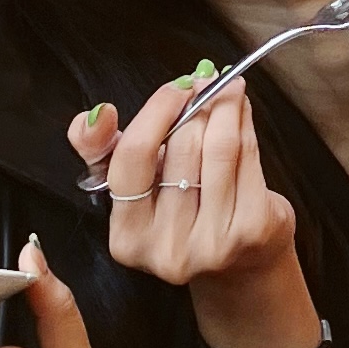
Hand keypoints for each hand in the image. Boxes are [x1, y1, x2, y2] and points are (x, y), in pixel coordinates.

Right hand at [70, 74, 295, 294]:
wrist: (237, 264)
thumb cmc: (179, 213)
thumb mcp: (131, 186)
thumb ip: (101, 148)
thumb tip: (97, 114)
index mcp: (127, 236)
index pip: (133, 157)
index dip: (157, 111)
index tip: (176, 87)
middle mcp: (167, 248)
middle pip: (182, 146)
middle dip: (196, 104)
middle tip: (206, 82)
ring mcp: (212, 243)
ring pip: (219, 148)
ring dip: (225, 107)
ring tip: (226, 90)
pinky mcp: (251, 230)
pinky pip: (247, 158)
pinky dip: (245, 126)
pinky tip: (240, 115)